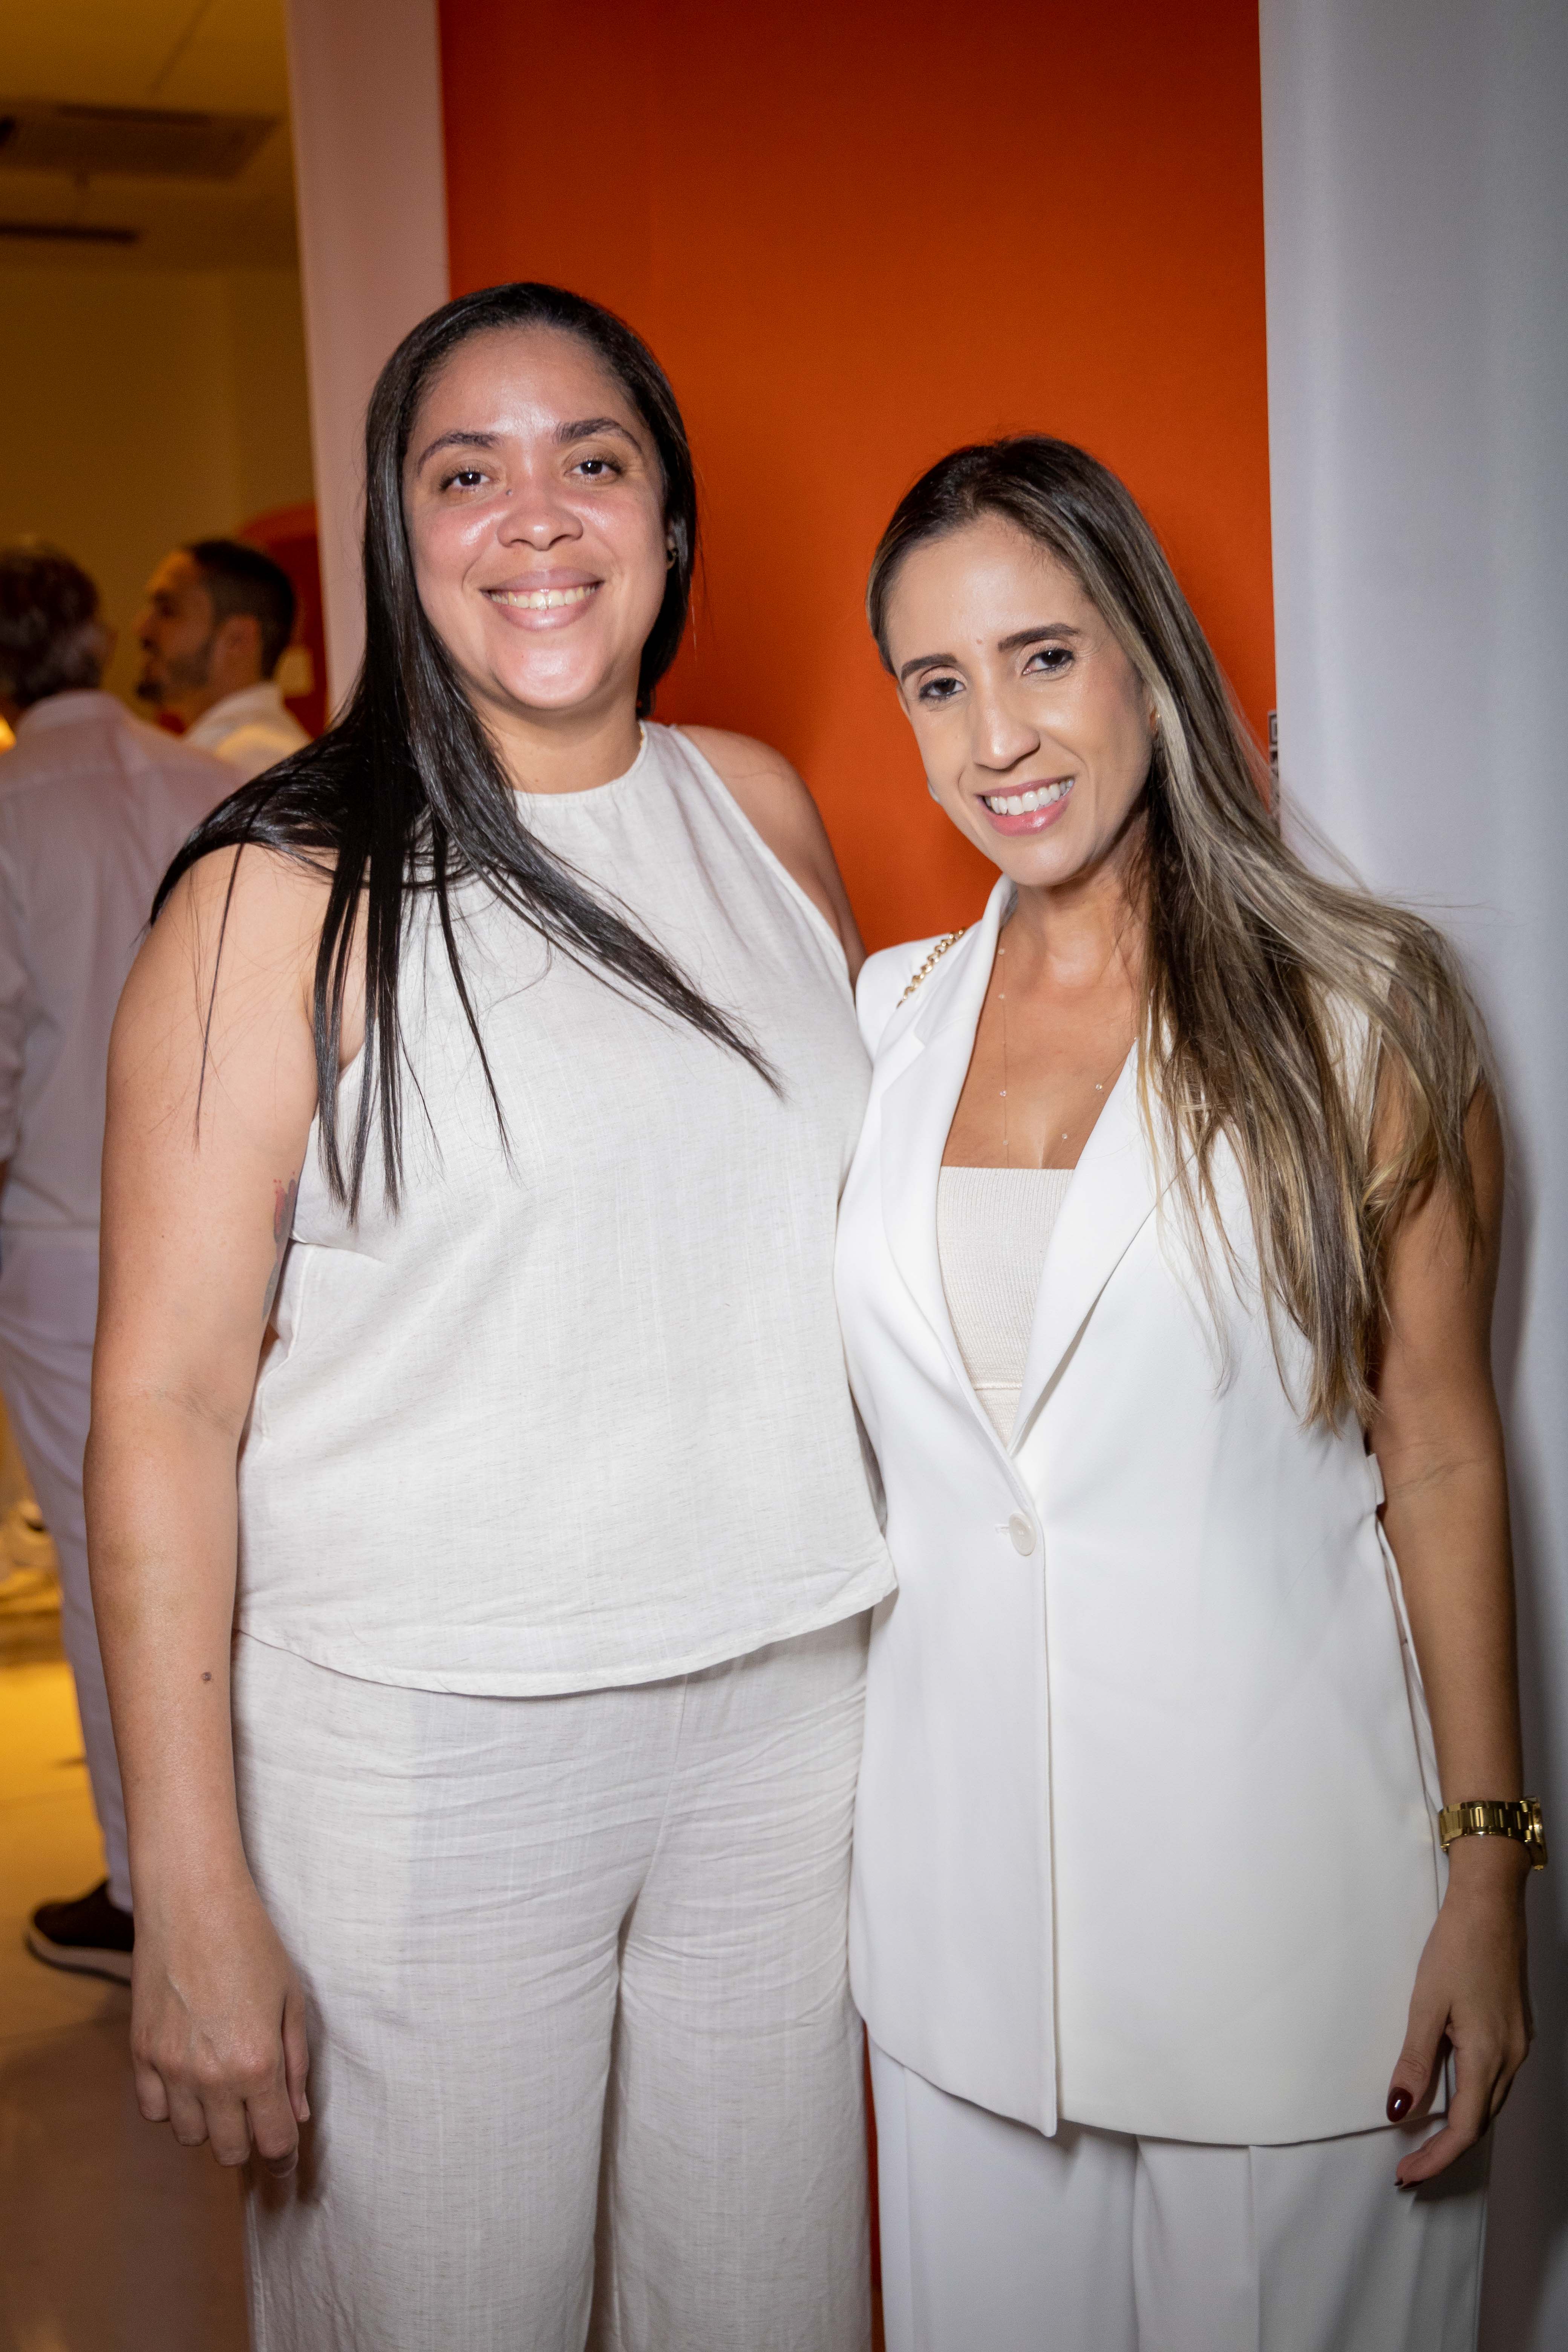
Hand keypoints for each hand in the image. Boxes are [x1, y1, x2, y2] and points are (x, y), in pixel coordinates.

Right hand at [130, 1873, 310, 2175]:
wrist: (192, 1904)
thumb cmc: (251, 1943)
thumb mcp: (291, 1999)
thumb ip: (296, 2064)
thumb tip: (298, 2115)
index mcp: (257, 2063)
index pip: (272, 2142)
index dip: (284, 2157)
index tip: (287, 2159)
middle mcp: (212, 2076)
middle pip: (229, 2149)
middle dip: (248, 2141)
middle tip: (257, 2116)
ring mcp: (171, 2068)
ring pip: (189, 2136)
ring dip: (210, 2123)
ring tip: (223, 2088)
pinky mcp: (140, 2054)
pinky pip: (154, 2110)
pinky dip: (172, 2106)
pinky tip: (188, 2077)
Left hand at [1386, 1837, 1531, 2185]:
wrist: (1490, 1906)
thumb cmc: (1458, 1946)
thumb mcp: (1426, 2004)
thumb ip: (1415, 2061)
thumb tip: (1400, 2110)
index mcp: (1488, 2055)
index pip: (1464, 2130)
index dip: (1435, 2158)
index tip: (1406, 2175)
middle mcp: (1510, 2057)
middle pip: (1480, 2124)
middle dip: (1445, 2152)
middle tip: (1409, 2168)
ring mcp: (1517, 2045)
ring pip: (1488, 2103)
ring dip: (1459, 2129)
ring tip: (1423, 2143)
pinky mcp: (1514, 2031)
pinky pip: (1493, 2080)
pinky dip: (1470, 2100)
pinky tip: (1449, 2099)